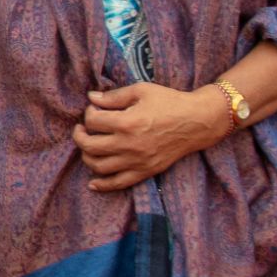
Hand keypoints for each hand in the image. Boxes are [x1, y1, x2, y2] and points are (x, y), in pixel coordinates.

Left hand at [75, 82, 227, 190]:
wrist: (198, 121)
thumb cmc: (170, 102)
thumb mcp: (141, 91)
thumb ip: (114, 96)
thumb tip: (91, 97)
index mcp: (126, 122)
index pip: (92, 122)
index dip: (89, 113)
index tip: (95, 109)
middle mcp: (129, 145)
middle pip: (89, 146)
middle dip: (79, 136)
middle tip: (82, 129)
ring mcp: (137, 161)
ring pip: (99, 166)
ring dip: (87, 157)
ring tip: (88, 147)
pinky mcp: (146, 171)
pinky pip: (119, 183)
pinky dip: (103, 185)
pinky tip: (93, 183)